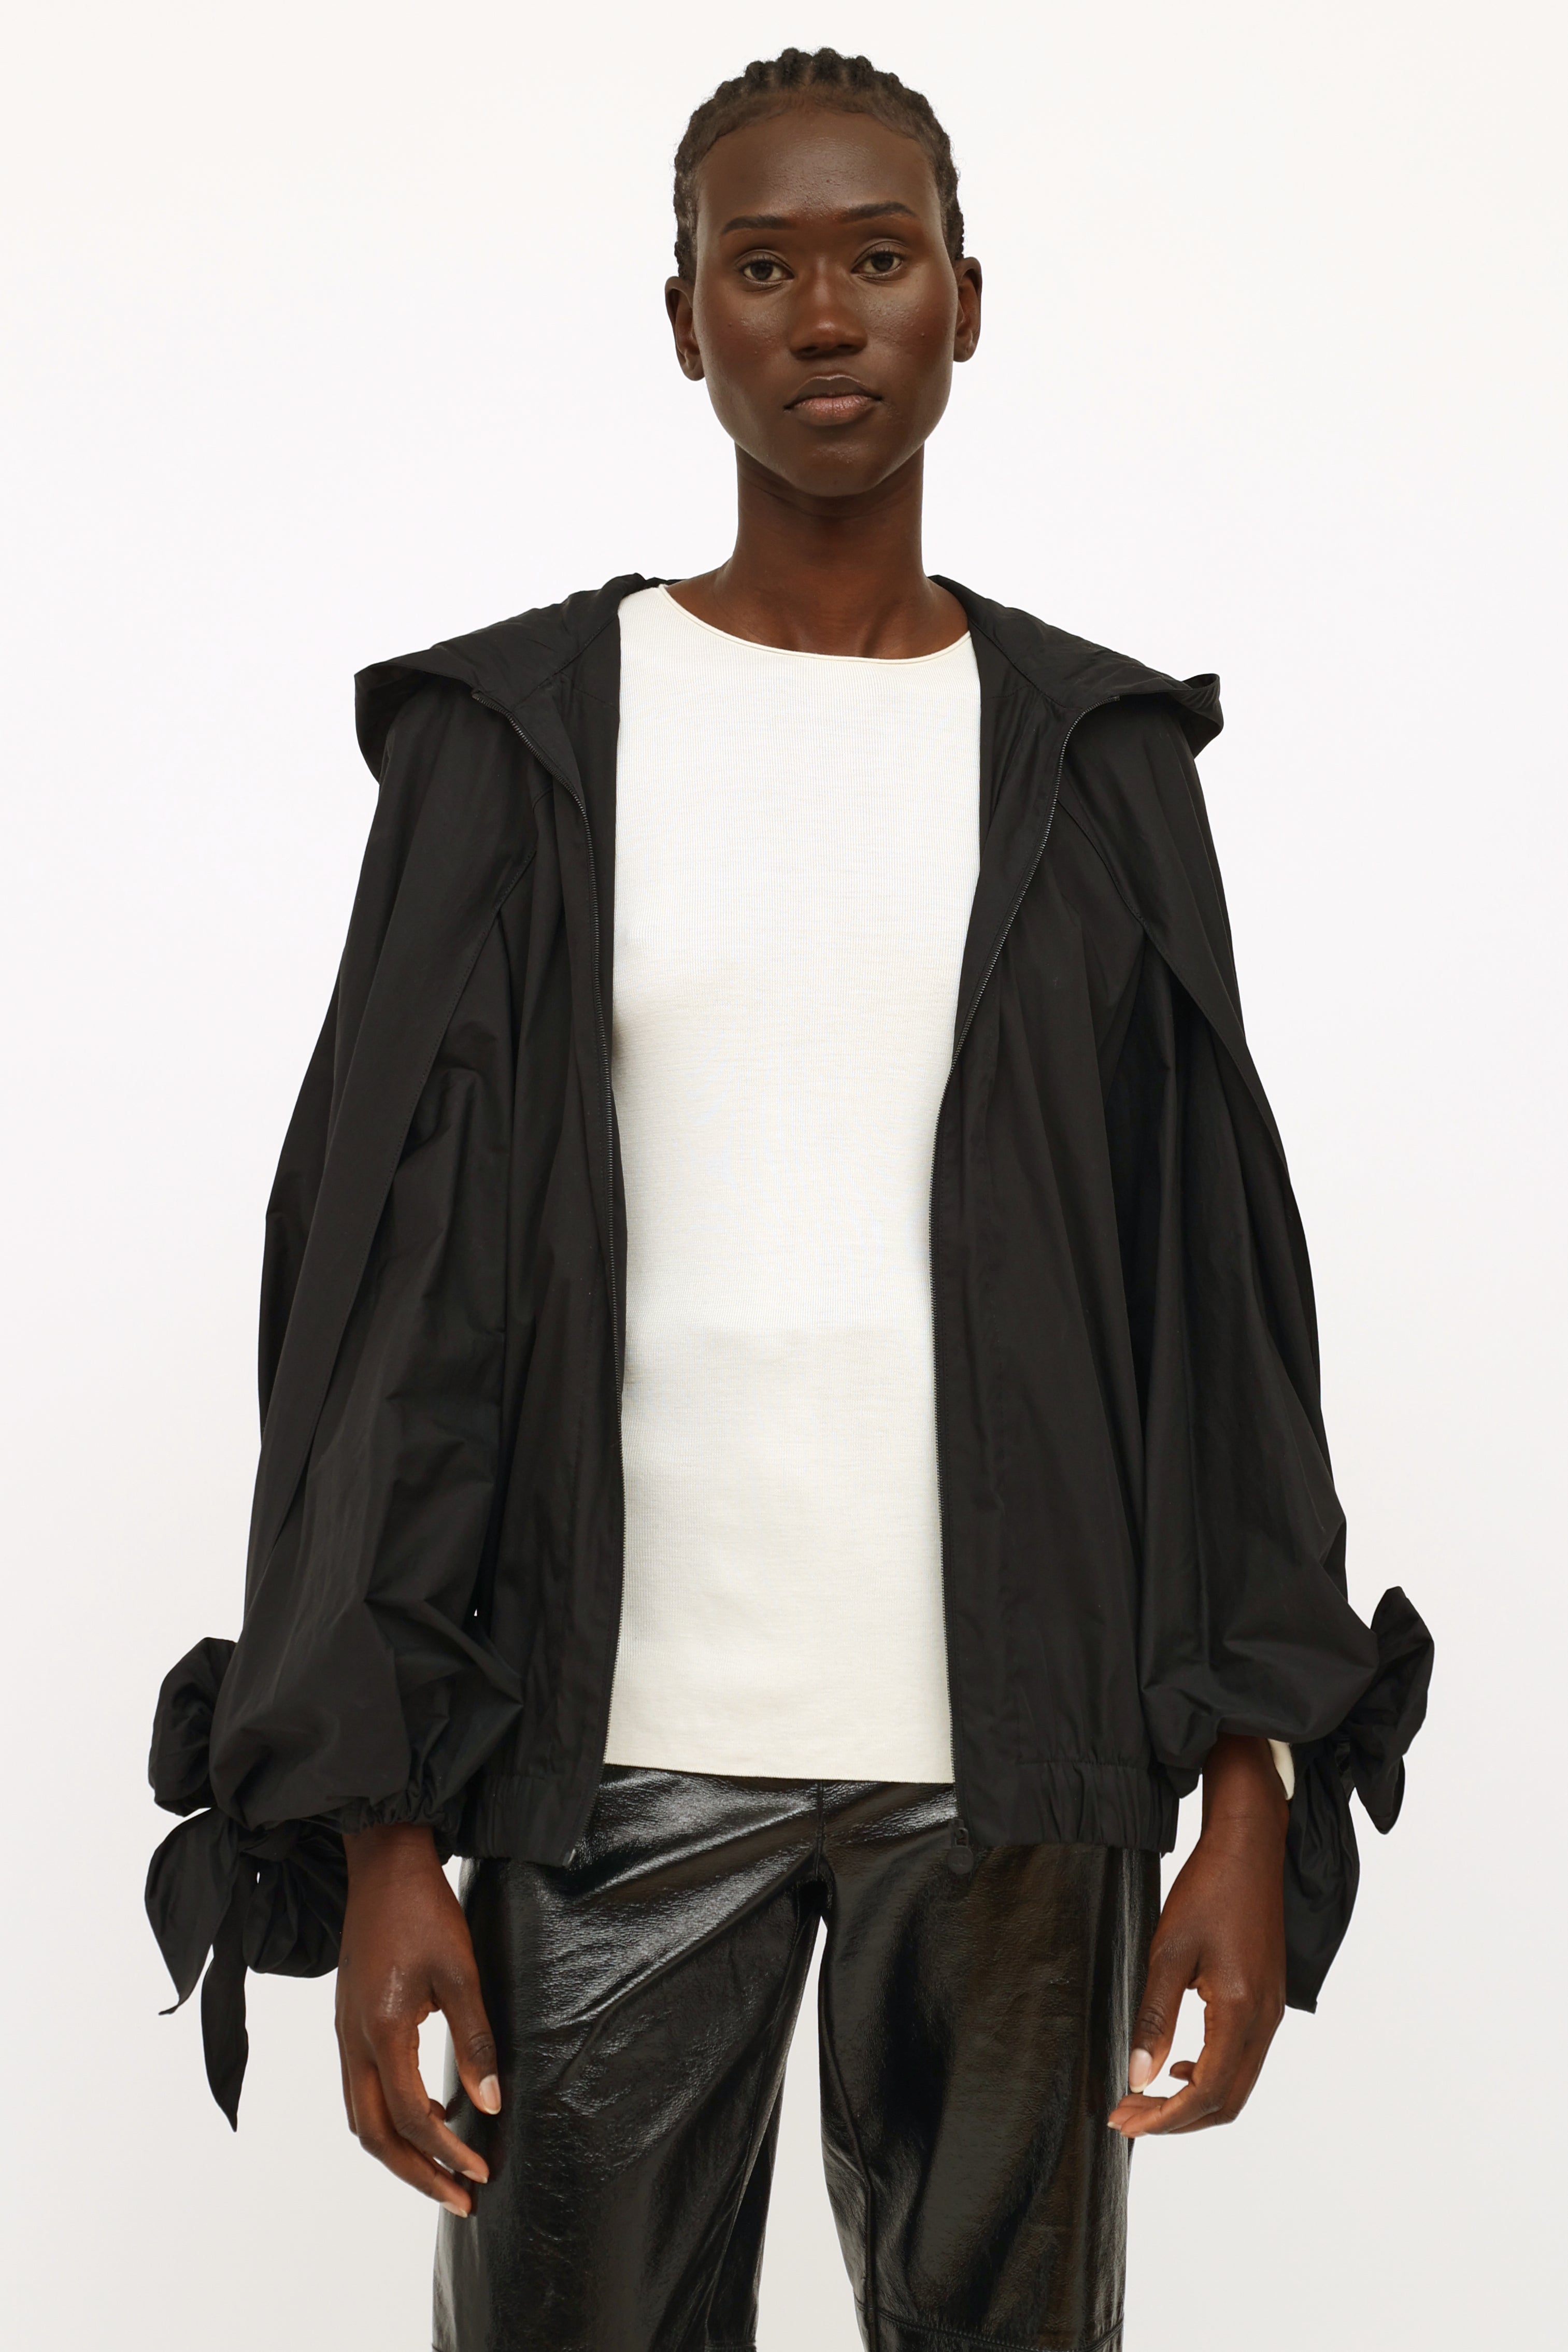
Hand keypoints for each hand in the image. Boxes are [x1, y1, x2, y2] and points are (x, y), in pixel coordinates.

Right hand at [335, 1823, 500, 2214]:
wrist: (382, 1865)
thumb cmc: (425, 1911)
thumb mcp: (461, 1971)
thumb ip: (476, 2038)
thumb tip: (491, 2101)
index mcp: (382, 2031)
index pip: (411, 2118)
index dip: (446, 2152)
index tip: (481, 2171)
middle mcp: (353, 2041)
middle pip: (374, 2135)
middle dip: (416, 2173)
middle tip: (461, 2197)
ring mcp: (344, 2033)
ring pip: (361, 2117)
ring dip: (399, 2151)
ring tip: (445, 2166)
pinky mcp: (348, 2022)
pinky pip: (360, 2091)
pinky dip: (388, 2118)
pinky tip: (428, 2113)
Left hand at [1108, 1734, 1287, 2138]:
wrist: (1250, 1848)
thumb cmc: (1208, 1890)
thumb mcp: (1169, 1951)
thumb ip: (1155, 2016)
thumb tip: (1139, 2076)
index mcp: (1241, 2012)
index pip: (1206, 2093)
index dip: (1164, 2118)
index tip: (1123, 2119)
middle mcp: (1264, 2021)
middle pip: (1226, 2102)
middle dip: (1175, 2120)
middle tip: (1126, 2117)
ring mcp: (1271, 2013)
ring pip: (1237, 2085)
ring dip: (1192, 2101)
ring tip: (1144, 2098)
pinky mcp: (1268, 2000)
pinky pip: (1244, 2059)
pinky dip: (1211, 2076)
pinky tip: (1179, 2064)